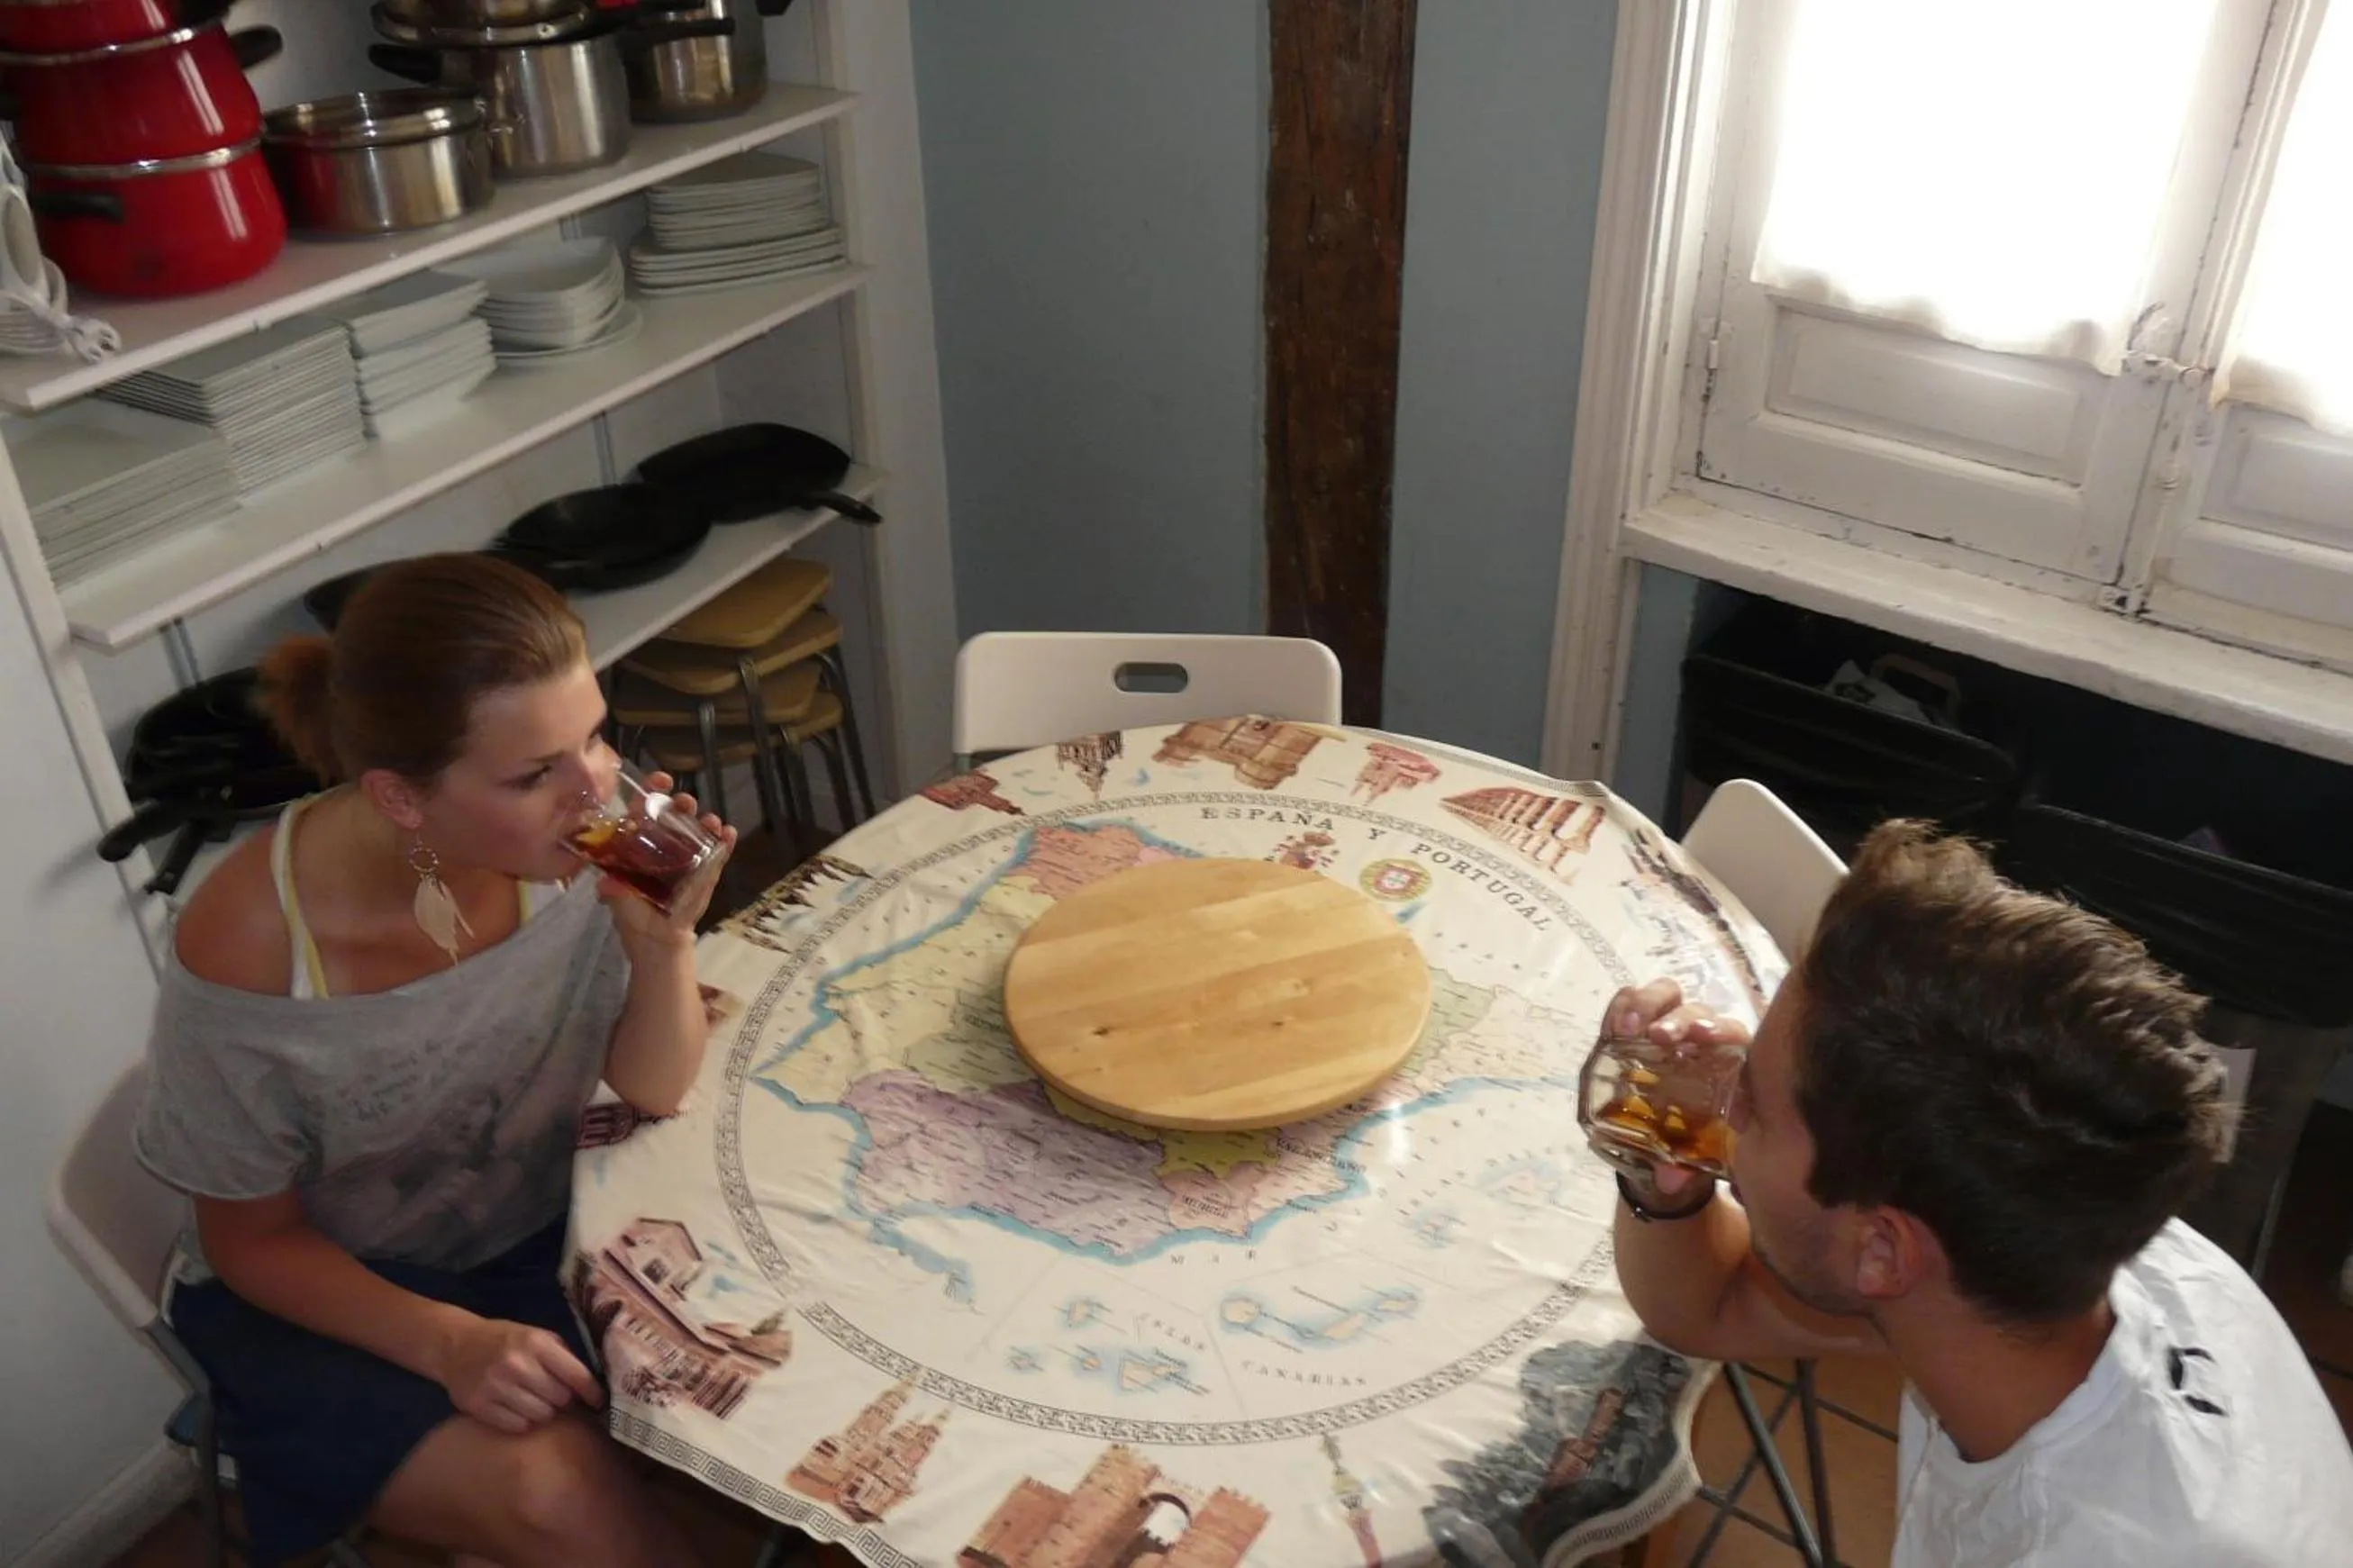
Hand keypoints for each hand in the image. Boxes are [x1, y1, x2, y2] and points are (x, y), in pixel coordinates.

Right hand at [435, 1314, 602, 1434]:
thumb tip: (591, 1384)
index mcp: (536, 1343)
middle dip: (562, 1398)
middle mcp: (517, 1364)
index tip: (600, 1402)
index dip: (592, 1392)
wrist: (455, 1345)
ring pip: (541, 1415)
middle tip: (554, 1393)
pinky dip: (522, 1421)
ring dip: (543, 1410)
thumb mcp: (536, 1335)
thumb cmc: (505, 1340)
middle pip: (560, 1399)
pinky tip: (516, 1407)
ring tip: (533, 1398)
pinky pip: (517, 1426)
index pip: (575, 1375)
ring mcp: (496, 1387)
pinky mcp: (479, 1406)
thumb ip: (562, 1356)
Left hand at [598, 772, 735, 951]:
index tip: (661, 780)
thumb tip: (606, 883)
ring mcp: (688, 859)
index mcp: (639, 846)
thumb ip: (614, 889)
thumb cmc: (634, 918)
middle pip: (674, 816)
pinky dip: (726, 843)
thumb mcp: (618, 900)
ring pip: (698, 831)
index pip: (644, 810)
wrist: (658, 943)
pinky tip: (729, 833)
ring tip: (710, 821)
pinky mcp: (707, 874)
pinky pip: (719, 854)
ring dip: (705, 821)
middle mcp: (664, 847)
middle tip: (685, 802)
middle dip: (681, 803)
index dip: (651, 791)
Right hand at [1592, 978, 1752, 1201]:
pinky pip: (1630, 1004)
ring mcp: (1667, 1029)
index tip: (1701, 1038)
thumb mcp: (1698, 1160)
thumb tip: (1670, 1179)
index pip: (1734, 1033)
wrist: (1668, 1147)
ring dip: (1647, 1005)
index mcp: (1729, 1065)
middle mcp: (1701, 1039)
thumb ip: (1687, 1168)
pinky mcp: (1636, 1028)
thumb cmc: (1695, 1146)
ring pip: (1666, 996)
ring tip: (1628, 1028)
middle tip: (1659, 1037)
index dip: (1720, 1030)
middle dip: (1678, 1018)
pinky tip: (1612, 1026)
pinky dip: (1622, 1007)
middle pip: (1697, 1009)